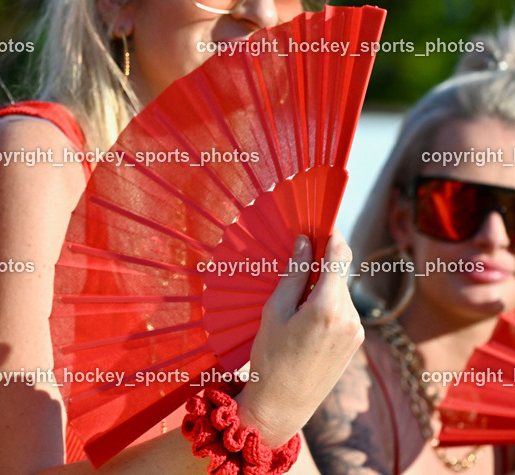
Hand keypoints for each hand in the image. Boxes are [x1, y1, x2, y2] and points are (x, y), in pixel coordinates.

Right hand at [236, 230, 363, 446]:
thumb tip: (305, 243)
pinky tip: (302, 317)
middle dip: (320, 262)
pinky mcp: (355, 342)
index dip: (331, 234)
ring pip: (340, 291)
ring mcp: (356, 331)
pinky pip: (342, 310)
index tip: (319, 221)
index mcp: (328, 307)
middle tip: (294, 257)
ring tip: (291, 299)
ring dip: (321, 285)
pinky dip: (325, 303)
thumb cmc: (270, 358)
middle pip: (340, 272)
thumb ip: (293, 274)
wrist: (283, 405)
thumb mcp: (274, 311)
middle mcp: (350, 317)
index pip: (340, 255)